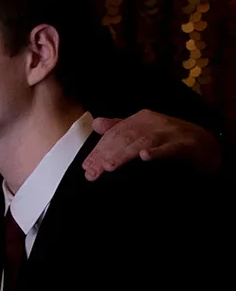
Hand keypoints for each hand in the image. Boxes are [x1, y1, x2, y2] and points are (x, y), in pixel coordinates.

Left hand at [82, 110, 220, 177]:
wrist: (205, 146)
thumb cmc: (170, 140)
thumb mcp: (143, 131)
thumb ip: (120, 127)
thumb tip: (96, 123)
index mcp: (142, 118)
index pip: (115, 133)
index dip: (99, 150)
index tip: (86, 167)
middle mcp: (155, 122)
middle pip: (126, 137)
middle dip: (107, 155)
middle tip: (92, 172)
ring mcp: (171, 132)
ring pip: (143, 141)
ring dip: (125, 154)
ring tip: (108, 166)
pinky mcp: (185, 144)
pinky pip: (170, 148)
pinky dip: (157, 151)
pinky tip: (145, 156)